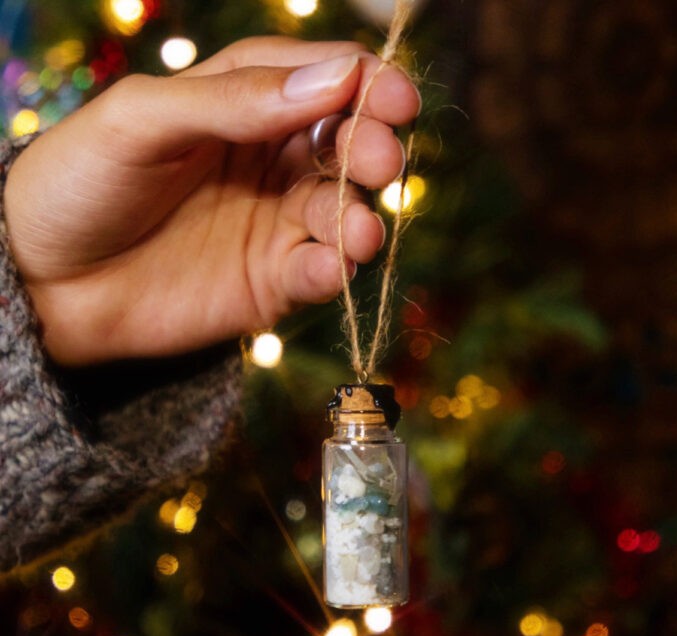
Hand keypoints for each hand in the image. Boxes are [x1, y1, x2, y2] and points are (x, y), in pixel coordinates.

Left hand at [4, 36, 419, 364]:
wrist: (48, 283)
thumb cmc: (82, 183)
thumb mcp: (142, 119)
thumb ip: (234, 98)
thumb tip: (337, 77)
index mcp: (244, 102)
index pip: (323, 80)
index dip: (365, 85)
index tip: (394, 99)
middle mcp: (272, 159)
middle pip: (347, 145)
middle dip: (371, 150)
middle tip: (378, 162)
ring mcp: (277, 222)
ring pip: (343, 212)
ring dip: (359, 219)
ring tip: (355, 232)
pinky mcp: (274, 281)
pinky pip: (318, 272)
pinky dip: (332, 271)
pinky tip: (328, 268)